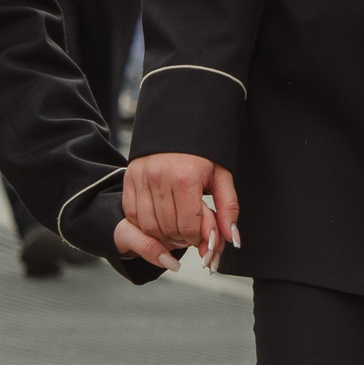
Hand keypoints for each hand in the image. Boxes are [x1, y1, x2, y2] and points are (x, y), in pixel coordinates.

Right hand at [125, 152, 241, 270]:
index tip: (202, 234)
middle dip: (182, 238)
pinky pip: (133, 215)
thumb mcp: (221, 176)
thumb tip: (233, 238)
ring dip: (164, 234)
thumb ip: (228, 208)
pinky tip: (160, 219)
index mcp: (185, 177)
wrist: (178, 126)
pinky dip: (146, 224)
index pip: (189, 228)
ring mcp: (142, 178)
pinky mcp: (130, 178)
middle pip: (169, 229)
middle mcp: (160, 178)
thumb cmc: (201, 154)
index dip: (198, 238)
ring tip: (176, 226)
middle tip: (191, 231)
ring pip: (149, 226)